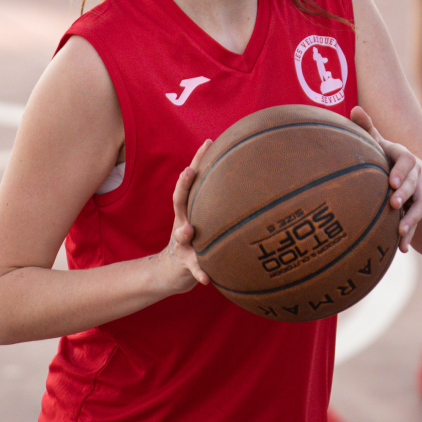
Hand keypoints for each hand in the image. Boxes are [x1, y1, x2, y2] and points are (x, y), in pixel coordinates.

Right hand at [156, 139, 211, 292]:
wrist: (170, 272)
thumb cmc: (194, 241)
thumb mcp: (204, 220)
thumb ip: (219, 204)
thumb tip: (252, 182)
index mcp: (189, 210)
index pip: (191, 181)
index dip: (197, 161)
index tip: (208, 142)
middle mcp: (182, 222)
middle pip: (179, 200)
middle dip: (183, 185)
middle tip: (188, 171)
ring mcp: (181, 243)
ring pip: (181, 234)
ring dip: (184, 231)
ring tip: (189, 229)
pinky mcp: (184, 263)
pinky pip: (193, 268)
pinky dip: (199, 272)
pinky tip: (206, 279)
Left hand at [350, 106, 421, 252]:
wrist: (415, 175)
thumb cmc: (388, 158)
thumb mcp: (381, 145)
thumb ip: (368, 129)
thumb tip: (354, 109)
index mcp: (403, 157)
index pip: (406, 160)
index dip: (400, 170)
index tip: (390, 180)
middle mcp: (415, 174)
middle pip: (414, 183)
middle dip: (405, 193)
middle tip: (393, 203)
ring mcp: (420, 192)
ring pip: (420, 204)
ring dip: (412, 218)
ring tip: (401, 230)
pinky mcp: (420, 209)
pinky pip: (418, 221)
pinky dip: (410, 234)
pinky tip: (401, 248)